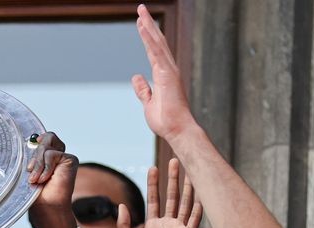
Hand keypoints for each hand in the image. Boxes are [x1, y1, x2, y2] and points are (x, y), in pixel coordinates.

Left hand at [26, 131, 80, 227]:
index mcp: (48, 157)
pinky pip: (51, 155)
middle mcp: (58, 155)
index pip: (45, 138)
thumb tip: (34, 139)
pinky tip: (45, 179)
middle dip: (34, 156)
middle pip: (46, 139)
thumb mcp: (31, 171)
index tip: (34, 143)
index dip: (39, 139)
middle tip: (30, 172)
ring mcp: (65, 157)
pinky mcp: (70, 160)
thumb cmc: (37, 193)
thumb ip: (34, 156)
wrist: (46, 206)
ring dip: (38, 164)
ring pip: (46, 147)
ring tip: (36, 179)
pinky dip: (45, 168)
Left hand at [117, 158, 201, 227]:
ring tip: (189, 168)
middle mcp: (167, 225)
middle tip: (175, 160)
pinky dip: (199, 202)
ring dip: (187, 186)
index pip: (154, 199)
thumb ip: (123, 225)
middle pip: (171, 196)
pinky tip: (201, 188)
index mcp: (152, 226)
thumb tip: (121, 205)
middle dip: (173, 179)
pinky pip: (195, 216)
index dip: (154, 184)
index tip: (153, 168)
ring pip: (184, 202)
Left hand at [131, 4, 196, 142]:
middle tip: (141, 9)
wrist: (176, 129)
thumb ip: (143, 89)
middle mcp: (167, 68)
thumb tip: (136, 77)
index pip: (153, 50)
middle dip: (149, 24)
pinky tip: (144, 27)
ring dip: (149, 26)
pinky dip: (150, 39)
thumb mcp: (148, 102)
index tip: (141, 22)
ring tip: (141, 11)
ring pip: (157, 43)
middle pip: (156, 41)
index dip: (147, 36)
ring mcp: (168, 70)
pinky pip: (156, 52)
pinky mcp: (167, 74)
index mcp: (163, 74)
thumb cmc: (166, 120)